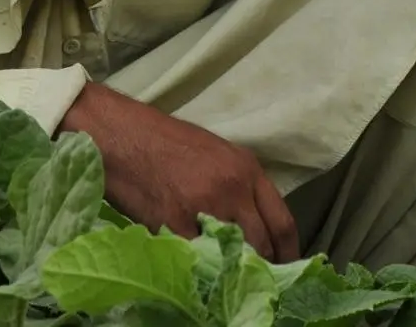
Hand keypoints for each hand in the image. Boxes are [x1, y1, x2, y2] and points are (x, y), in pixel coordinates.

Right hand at [58, 81, 299, 261]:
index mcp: (248, 170)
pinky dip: (200, 268)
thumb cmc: (169, 143)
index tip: (288, 267)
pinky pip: (197, 258)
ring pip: (231, 255)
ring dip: (231, 268)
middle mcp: (233, 189)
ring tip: (227, 274)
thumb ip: (241, 187)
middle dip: (263, 265)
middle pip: (262, 243)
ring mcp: (205, 208)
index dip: (289, 251)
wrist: (126, 137)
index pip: (283, 221)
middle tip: (257, 278)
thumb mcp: (218, 155)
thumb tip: (254, 224)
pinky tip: (197, 272)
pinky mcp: (174, 225)